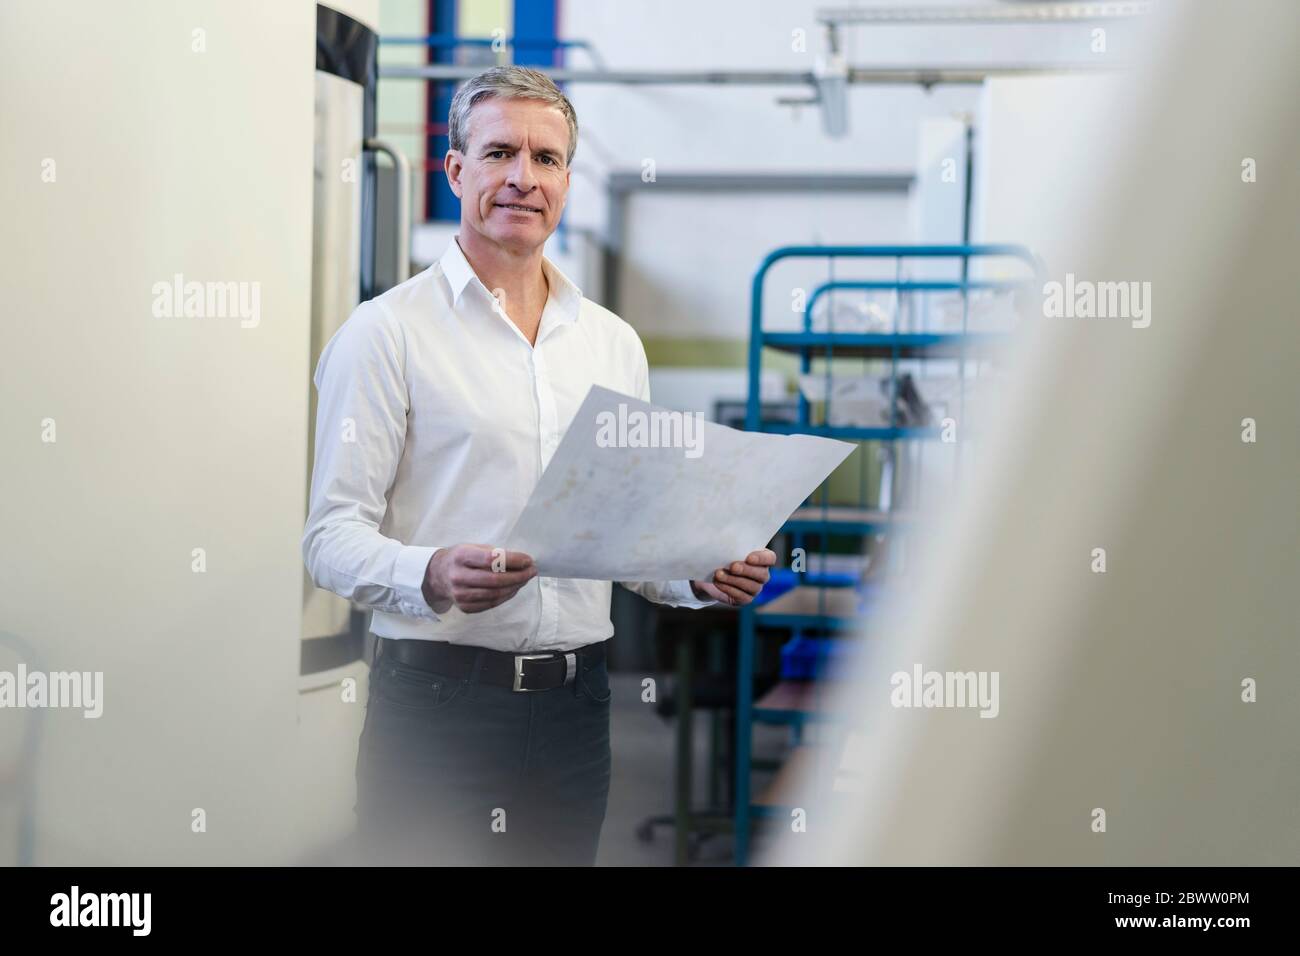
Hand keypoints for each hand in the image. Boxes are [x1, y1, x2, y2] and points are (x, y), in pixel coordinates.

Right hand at [421, 544, 536, 613]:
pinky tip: (513, 588)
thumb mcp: (474, 547)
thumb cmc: (461, 558)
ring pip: (495, 594)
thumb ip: (495, 554)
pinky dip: (506, 596)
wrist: (438, 575)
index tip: (528, 560)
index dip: (513, 560)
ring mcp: (460, 595)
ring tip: (525, 579)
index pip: (492, 559)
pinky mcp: (464, 607)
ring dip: (515, 587)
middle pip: (495, 580)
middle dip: (519, 576)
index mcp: (461, 556)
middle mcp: (458, 576)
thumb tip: (522, 561)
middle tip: (531, 571)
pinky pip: (491, 603)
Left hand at [690, 549, 775, 606]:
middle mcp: (762, 574)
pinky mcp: (746, 598)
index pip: (770, 558)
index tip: (749, 558)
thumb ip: (730, 544)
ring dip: (733, 580)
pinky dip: (728, 589)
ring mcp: (756, 588)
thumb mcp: (726, 548)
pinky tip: (718, 582)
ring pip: (751, 586)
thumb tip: (724, 538)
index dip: (762, 559)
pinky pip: (741, 596)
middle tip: (732, 567)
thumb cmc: (723, 556)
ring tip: (718, 574)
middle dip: (746, 570)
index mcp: (762, 558)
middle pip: (762, 574)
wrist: (713, 573)